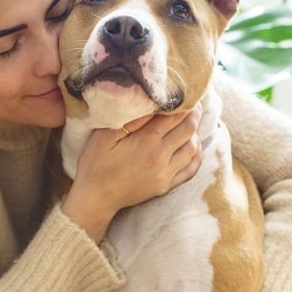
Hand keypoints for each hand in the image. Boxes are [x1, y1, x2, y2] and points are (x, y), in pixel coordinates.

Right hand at [63, 104, 203, 240]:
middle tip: (194, 104)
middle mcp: (160, 157)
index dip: (184, 103)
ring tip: (191, 122)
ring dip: (195, 133)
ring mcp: (165, 174)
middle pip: (188, 130)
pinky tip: (194, 146)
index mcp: (146, 141)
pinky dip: (196, 156)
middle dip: (193, 114)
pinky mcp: (166, 186)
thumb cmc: (95, 163)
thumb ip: (130, 118)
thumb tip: (151, 102)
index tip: (187, 93)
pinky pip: (190, 170)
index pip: (174, 116)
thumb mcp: (104, 135)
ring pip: (192, 148)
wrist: (95, 198)